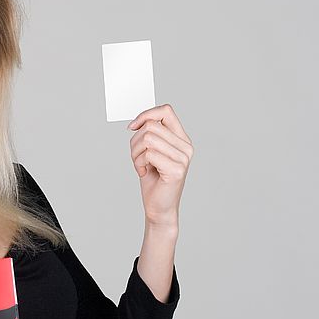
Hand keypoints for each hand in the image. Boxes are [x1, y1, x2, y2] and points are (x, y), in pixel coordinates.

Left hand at [127, 104, 193, 227]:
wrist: (158, 207)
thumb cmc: (153, 179)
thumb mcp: (150, 151)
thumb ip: (150, 134)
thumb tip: (138, 121)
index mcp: (181, 139)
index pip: (166, 111)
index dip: (146, 114)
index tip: (132, 127)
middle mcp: (186, 147)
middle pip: (151, 125)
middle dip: (135, 141)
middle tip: (136, 157)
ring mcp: (183, 158)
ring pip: (148, 139)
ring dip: (135, 153)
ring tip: (140, 166)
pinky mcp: (176, 170)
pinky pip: (149, 154)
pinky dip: (139, 163)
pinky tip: (143, 172)